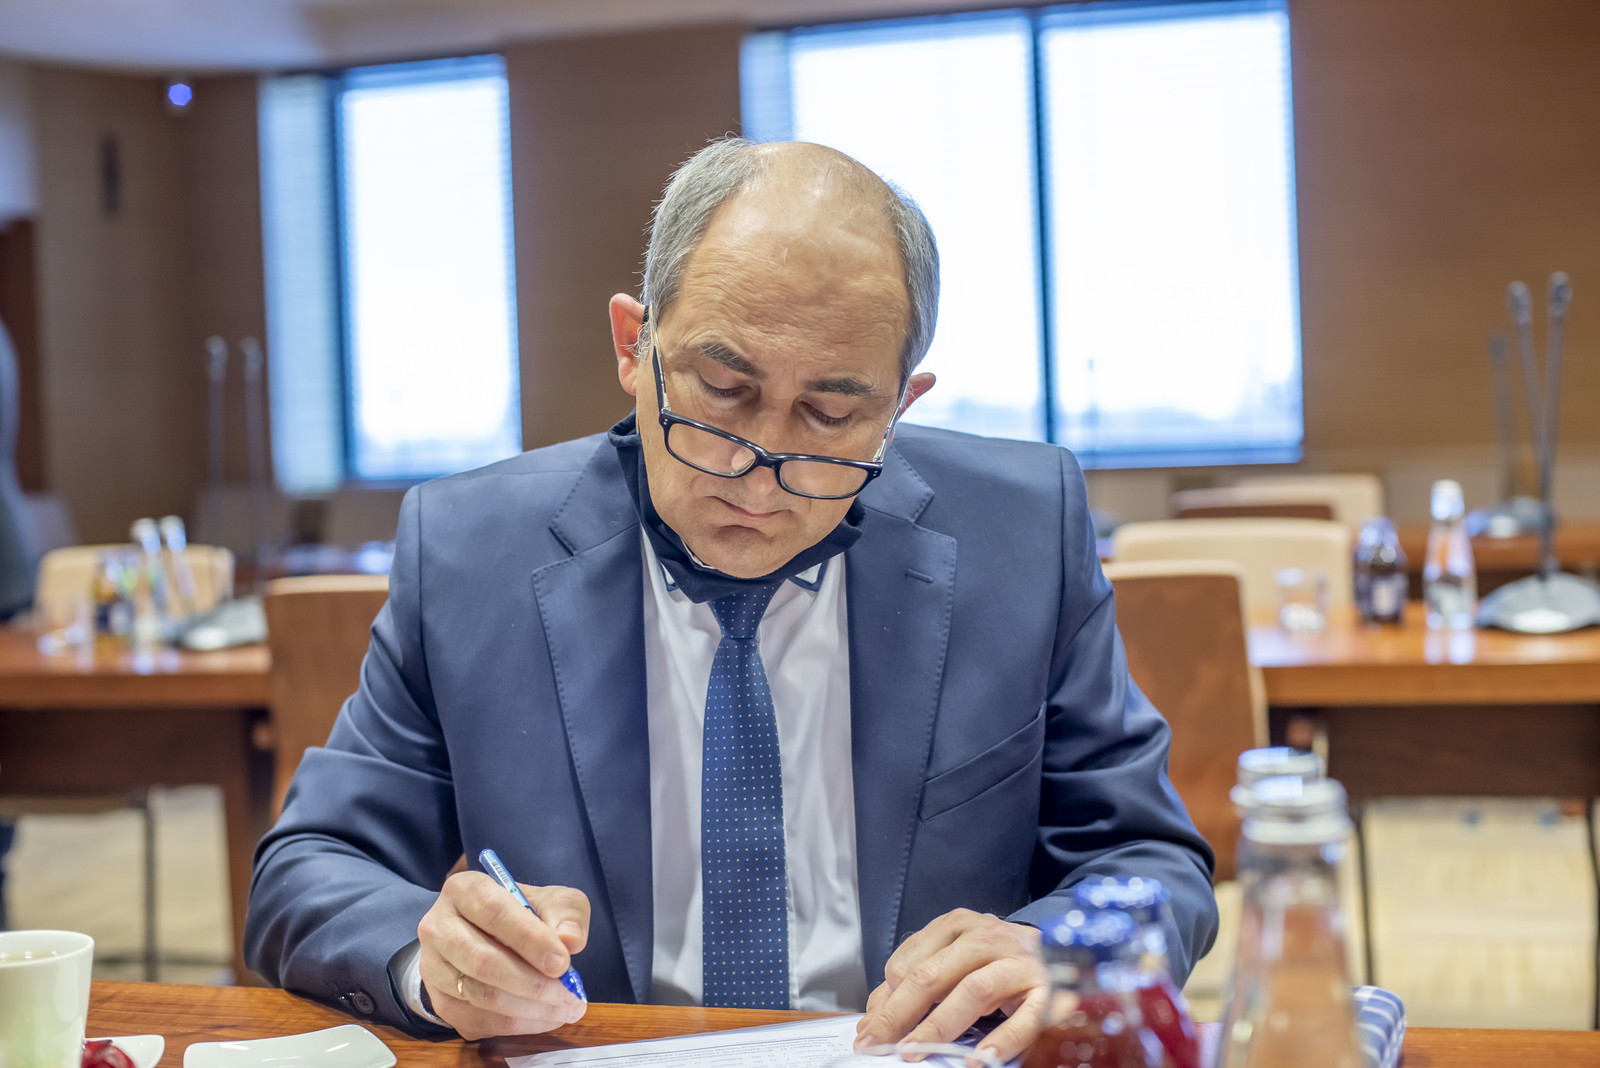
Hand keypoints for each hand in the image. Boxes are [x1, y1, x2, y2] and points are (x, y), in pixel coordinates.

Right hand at [416, 870, 589, 1038]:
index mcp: (464, 889)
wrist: (489, 935)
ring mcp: (432, 967)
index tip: (562, 962)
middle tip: (570, 994)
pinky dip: (516, 1024)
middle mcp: (438, 927)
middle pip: (483, 961)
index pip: (493, 912)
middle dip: (533, 983)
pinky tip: (544, 1017)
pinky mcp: (438, 1001)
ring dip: (529, 1009)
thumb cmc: (523, 914)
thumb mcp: (551, 900)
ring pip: (480, 996)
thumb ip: (566, 914)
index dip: (529, 939)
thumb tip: (571, 940)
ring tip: (565, 1008)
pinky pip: (476, 1021)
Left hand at [854, 909, 1047, 1063]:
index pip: (910, 962)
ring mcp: (1019, 961)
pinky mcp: (1048, 989)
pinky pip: (1024, 1017)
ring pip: (973, 989)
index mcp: (958, 925)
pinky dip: (1001, 1039)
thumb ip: (914, 983)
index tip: (869, 1030)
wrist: (1063, 951)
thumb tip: (874, 1015)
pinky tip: (980, 1059)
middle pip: (934, 974)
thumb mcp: (952, 962)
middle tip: (878, 1043)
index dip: (886, 999)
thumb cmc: (996, 962)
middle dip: (899, 1013)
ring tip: (914, 1050)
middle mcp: (988, 936)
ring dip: (940, 1025)